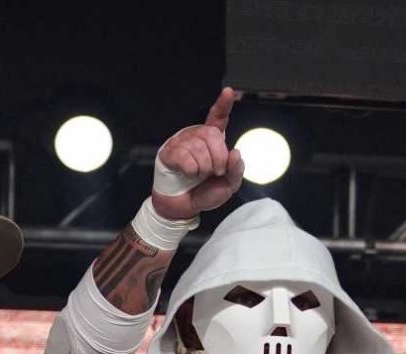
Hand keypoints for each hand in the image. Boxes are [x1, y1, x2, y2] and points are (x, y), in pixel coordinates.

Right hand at [151, 88, 245, 224]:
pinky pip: (184, 156)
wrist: (184, 208)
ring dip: (204, 167)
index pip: (218, 118)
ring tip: (199, 175)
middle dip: (218, 158)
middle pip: (212, 135)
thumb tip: (235, 153)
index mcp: (212, 141)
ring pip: (198, 147)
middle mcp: (197, 137)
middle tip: (215, 172)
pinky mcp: (169, 153)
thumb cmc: (205, 192)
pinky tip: (188, 174)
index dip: (223, 105)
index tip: (229, 92)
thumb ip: (237, 170)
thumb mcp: (228, 185)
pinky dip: (190, 169)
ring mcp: (181, 143)